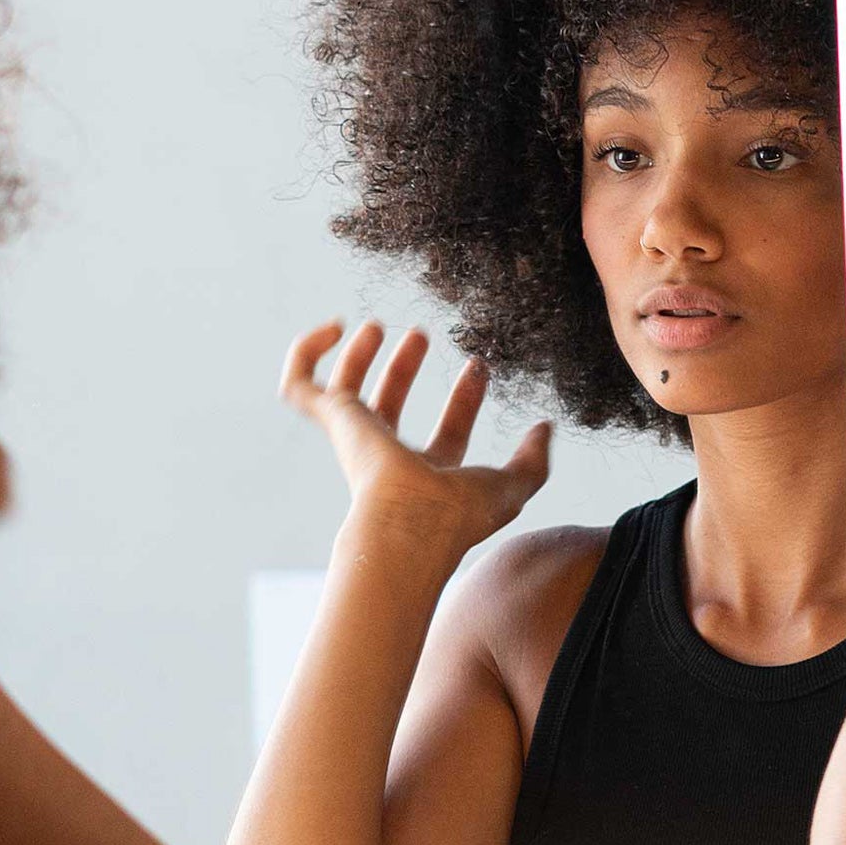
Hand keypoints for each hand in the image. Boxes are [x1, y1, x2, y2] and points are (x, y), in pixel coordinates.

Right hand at [282, 321, 550, 551]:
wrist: (411, 520)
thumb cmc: (458, 514)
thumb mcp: (512, 485)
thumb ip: (534, 460)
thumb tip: (545, 428)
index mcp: (430, 474)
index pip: (449, 432)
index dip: (466, 399)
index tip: (480, 366)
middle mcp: (388, 458)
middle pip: (393, 406)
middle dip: (407, 368)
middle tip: (423, 334)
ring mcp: (356, 438)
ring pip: (346, 391)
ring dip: (360, 356)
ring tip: (376, 324)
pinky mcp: (334, 420)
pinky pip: (300, 382)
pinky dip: (307, 352)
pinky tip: (335, 327)